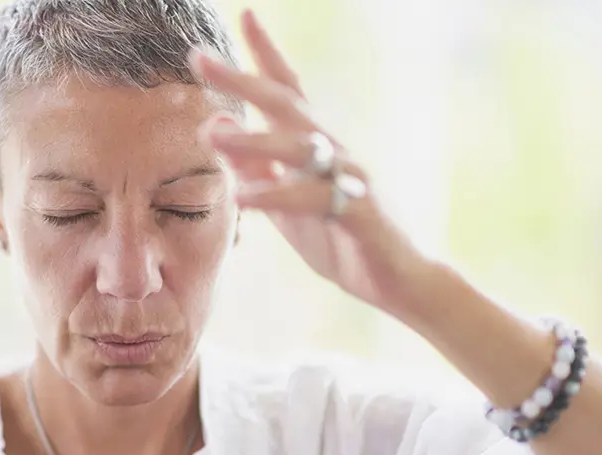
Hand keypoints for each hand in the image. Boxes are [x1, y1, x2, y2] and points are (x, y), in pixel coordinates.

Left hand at [190, 9, 429, 314]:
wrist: (400, 280)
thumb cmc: (342, 239)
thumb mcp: (286, 204)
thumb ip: (256, 169)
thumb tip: (218, 129)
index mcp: (315, 146)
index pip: (288, 90)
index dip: (265, 54)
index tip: (244, 15)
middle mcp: (334, 150)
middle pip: (286, 104)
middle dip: (243, 78)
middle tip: (200, 58)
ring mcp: (349, 177)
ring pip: (299, 148)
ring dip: (253, 139)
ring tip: (211, 135)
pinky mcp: (358, 212)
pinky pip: (313, 199)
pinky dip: (276, 196)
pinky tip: (243, 197)